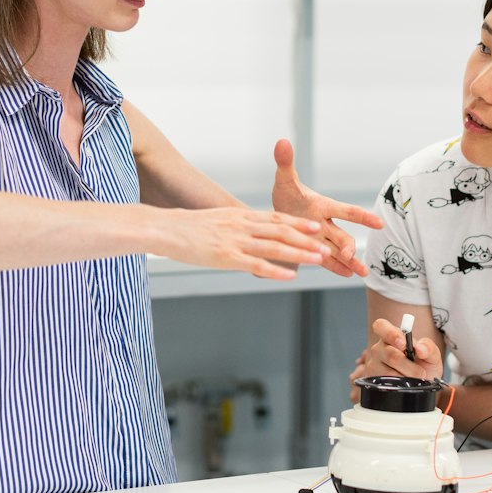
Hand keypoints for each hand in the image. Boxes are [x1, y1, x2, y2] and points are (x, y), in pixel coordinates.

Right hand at [150, 206, 330, 281]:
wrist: (165, 228)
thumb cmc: (186, 227)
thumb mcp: (216, 220)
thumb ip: (235, 226)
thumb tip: (248, 232)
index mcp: (239, 216)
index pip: (275, 218)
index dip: (298, 223)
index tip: (316, 226)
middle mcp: (242, 226)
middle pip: (281, 232)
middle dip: (307, 239)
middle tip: (326, 246)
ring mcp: (235, 241)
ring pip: (274, 247)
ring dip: (299, 253)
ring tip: (317, 259)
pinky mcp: (226, 257)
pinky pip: (255, 264)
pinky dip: (275, 270)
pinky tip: (289, 276)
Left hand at [272, 139, 383, 277]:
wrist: (277, 213)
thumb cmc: (286, 194)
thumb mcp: (284, 180)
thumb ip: (285, 163)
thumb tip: (282, 141)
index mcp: (322, 206)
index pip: (345, 211)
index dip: (362, 216)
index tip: (378, 223)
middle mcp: (325, 223)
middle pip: (342, 236)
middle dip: (348, 247)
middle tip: (350, 256)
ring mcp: (321, 238)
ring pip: (339, 251)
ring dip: (350, 261)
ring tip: (362, 274)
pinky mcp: (313, 250)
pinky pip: (327, 261)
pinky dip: (337, 268)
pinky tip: (348, 276)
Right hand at [348, 317, 442, 398]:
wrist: (423, 386)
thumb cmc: (425, 366)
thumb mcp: (432, 355)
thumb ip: (429, 348)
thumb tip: (420, 348)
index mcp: (391, 335)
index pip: (381, 326)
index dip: (390, 334)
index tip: (404, 343)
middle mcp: (379, 348)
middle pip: (389, 353)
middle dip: (407, 364)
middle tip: (420, 372)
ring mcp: (374, 365)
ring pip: (387, 371)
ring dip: (405, 377)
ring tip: (414, 378)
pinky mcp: (373, 380)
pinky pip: (385, 384)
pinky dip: (399, 385)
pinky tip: (405, 384)